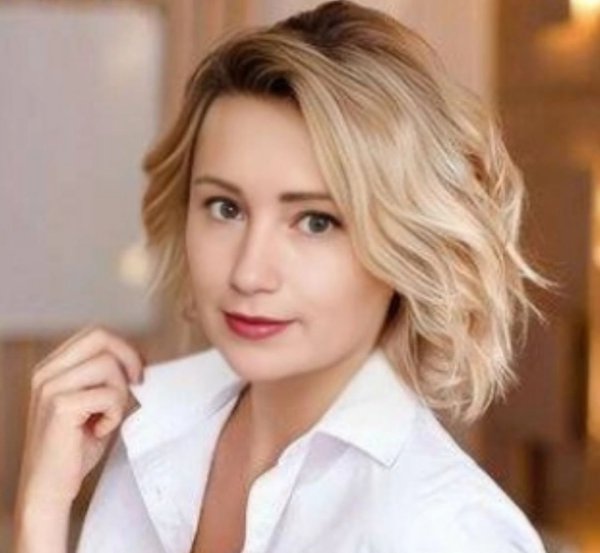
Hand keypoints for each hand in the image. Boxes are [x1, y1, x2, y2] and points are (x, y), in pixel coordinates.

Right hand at [15, 324, 145, 508]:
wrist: (49, 488)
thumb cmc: (75, 446)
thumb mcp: (94, 402)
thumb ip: (108, 377)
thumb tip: (139, 359)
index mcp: (53, 367)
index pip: (94, 334)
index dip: (123, 348)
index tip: (137, 371)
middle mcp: (47, 372)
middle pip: (100, 337)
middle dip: (128, 358)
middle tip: (137, 383)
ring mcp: (50, 387)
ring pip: (108, 365)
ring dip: (119, 393)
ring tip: (107, 416)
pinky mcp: (60, 406)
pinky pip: (109, 394)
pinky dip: (114, 413)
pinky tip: (99, 430)